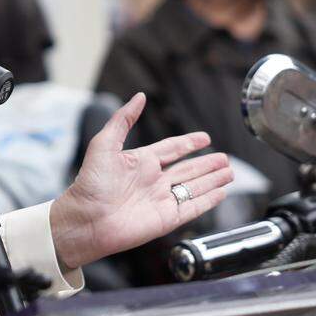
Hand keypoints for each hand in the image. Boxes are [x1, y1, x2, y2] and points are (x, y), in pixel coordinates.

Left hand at [50, 93, 232, 270]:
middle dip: (207, 164)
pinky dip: (208, 199)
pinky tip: (222, 192)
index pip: (171, 149)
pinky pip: (193, 207)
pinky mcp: (167, 218)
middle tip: (225, 158)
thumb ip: (123, 119)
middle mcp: (153, 181)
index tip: (205, 137)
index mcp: (140, 162)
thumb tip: (138, 97)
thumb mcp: (104, 144)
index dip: (189, 143)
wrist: (86, 219)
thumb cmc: (90, 184)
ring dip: (213, 179)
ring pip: (194, 186)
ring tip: (229, 172)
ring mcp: (161, 200)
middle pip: (188, 169)